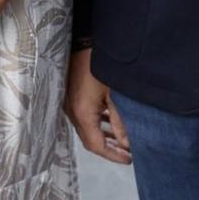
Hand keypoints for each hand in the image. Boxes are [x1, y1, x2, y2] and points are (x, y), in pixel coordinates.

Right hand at [64, 47, 130, 165]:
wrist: (83, 40)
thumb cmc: (99, 63)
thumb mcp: (115, 94)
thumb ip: (121, 121)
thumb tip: (127, 143)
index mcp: (82, 113)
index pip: (96, 145)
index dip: (113, 155)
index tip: (129, 159)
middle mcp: (72, 112)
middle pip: (89, 139)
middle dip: (109, 148)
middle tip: (128, 152)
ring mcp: (69, 104)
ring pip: (87, 128)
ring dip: (103, 135)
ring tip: (122, 139)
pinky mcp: (71, 96)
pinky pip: (84, 117)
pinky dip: (97, 123)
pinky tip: (110, 120)